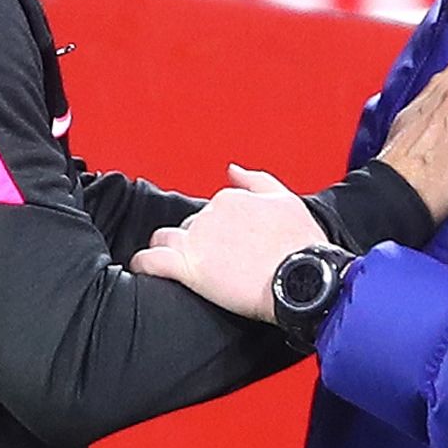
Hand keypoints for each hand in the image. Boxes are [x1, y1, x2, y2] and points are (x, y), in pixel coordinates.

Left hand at [129, 164, 324, 321]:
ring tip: (175, 267)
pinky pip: (151, 261)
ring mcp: (197, 241)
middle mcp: (209, 215)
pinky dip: (144, 264)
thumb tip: (232, 169)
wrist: (304, 278)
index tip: (226, 247)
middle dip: (194, 242)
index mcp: (230, 199)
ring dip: (166, 250)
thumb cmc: (302, 244)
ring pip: (164, 239)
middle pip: (187, 226)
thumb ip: (256, 180)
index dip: (215, 231)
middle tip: (213, 264)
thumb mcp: (286, 200)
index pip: (209, 212)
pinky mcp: (188, 267)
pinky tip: (143, 270)